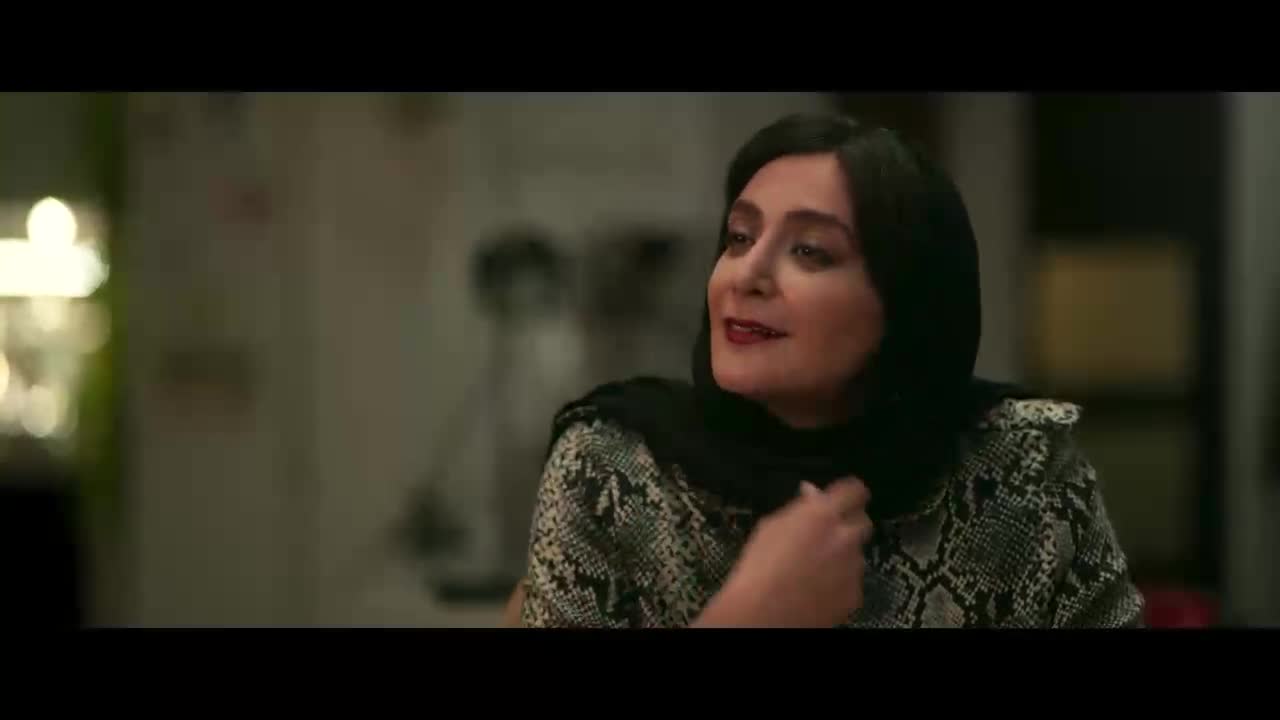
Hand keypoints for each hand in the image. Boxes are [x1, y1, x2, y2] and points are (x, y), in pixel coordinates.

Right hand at [696, 478, 872, 627]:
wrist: (763, 613)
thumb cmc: (759, 567)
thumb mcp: (771, 526)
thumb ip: (799, 508)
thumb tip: (812, 495)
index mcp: (823, 514)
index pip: (855, 490)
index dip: (850, 493)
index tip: (842, 498)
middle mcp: (845, 537)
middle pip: (863, 520)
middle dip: (849, 524)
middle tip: (829, 533)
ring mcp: (854, 567)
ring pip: (857, 553)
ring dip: (843, 555)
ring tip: (815, 568)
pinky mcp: (855, 594)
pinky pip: (853, 580)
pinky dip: (841, 582)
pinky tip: (818, 588)